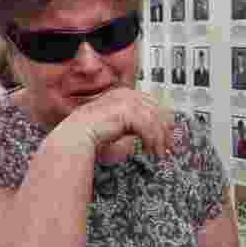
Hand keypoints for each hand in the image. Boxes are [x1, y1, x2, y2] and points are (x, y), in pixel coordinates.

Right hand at [60, 86, 175, 156]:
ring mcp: (125, 100)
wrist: (76, 135)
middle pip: (157, 111)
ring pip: (154, 120)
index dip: (163, 120)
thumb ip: (135, 125)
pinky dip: (152, 140)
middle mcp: (126, 94)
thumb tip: (156, 132)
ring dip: (160, 139)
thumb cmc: (94, 134)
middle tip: (169, 147)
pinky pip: (147, 126)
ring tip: (160, 152)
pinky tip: (151, 150)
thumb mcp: (120, 127)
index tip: (169, 136)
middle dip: (165, 131)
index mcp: (124, 94)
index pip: (153, 104)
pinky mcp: (125, 110)